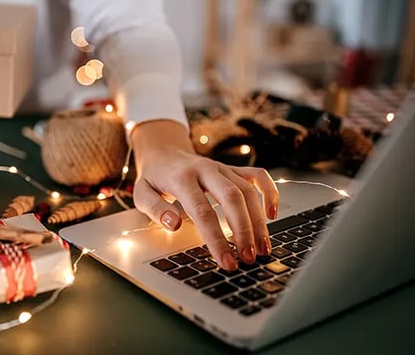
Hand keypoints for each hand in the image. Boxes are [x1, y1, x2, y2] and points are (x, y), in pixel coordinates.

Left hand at [130, 120, 278, 270]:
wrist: (163, 151)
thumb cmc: (154, 178)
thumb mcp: (142, 193)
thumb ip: (156, 209)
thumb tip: (174, 225)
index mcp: (182, 178)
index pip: (203, 211)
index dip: (217, 239)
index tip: (226, 261)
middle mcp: (205, 170)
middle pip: (232, 198)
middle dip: (244, 230)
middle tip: (249, 257)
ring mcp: (222, 168)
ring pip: (247, 190)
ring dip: (258, 221)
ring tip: (262, 248)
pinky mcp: (233, 168)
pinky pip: (258, 175)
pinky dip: (269, 192)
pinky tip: (272, 215)